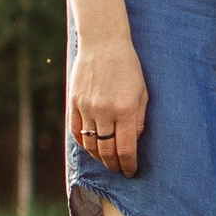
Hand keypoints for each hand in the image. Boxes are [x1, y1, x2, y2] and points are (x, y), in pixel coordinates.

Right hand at [67, 30, 147, 174]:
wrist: (103, 44)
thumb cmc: (128, 69)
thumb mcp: (142, 94)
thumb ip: (138, 121)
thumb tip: (132, 144)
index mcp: (125, 110)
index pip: (125, 149)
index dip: (128, 165)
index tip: (131, 171)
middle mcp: (104, 111)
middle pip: (106, 151)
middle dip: (114, 165)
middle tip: (118, 169)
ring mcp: (86, 107)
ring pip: (90, 145)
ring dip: (98, 157)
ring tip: (106, 160)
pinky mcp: (73, 103)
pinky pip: (76, 132)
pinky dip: (83, 144)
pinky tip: (91, 147)